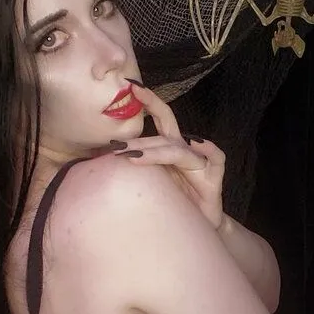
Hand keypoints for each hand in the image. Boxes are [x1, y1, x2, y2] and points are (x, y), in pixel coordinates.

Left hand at [111, 80, 225, 229]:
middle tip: (115, 146)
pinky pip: (215, 157)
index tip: (130, 85)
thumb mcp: (148, 185)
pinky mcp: (213, 177)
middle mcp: (184, 150)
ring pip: (178, 149)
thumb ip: (133, 167)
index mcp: (169, 148)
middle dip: (140, 139)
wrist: (197, 229)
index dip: (147, 101)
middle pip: (165, 133)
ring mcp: (200, 162)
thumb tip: (99, 157)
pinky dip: (207, 149)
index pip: (158, 118)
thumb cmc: (172, 204)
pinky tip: (194, 144)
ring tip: (134, 158)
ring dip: (156, 152)